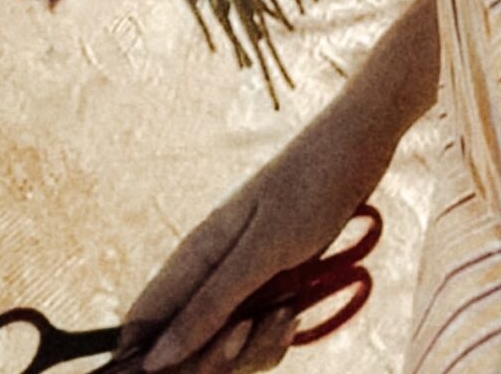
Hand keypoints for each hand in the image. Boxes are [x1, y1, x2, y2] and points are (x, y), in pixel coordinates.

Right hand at [118, 129, 380, 371]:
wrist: (359, 147)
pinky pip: (258, 331)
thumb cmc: (310, 189)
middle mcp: (208, 272)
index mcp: (191, 259)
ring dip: (254, 346)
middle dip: (217, 355)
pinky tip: (296, 313)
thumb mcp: (261, 253)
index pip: (141, 324)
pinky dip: (276, 333)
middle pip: (185, 344)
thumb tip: (152, 361)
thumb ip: (209, 305)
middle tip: (254, 328)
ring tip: (287, 313)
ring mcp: (240, 279)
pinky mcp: (270, 284)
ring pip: (225, 343)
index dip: (151, 358)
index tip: (184, 369)